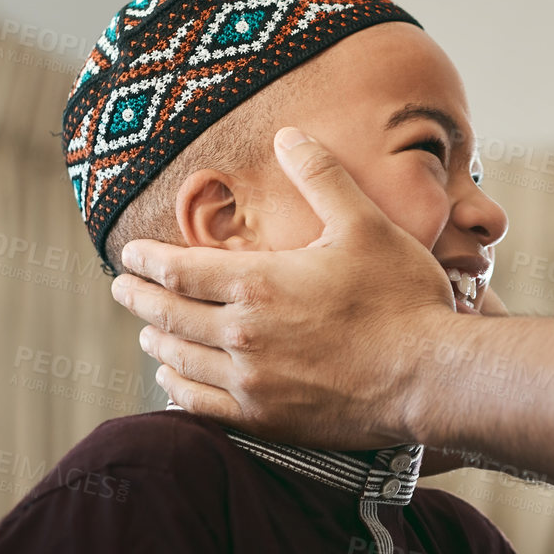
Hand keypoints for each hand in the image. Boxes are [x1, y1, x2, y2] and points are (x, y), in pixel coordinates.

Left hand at [111, 127, 457, 447]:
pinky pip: (202, 406)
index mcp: (258, 284)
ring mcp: (252, 381)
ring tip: (147, 333)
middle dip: (141, 299)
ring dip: (157, 343)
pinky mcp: (267, 418)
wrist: (430, 376)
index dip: (148, 260)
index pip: (179, 270)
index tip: (129, 254)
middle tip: (123, 288)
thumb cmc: (401, 296)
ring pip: (180, 361)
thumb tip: (288, 135)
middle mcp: (242, 335)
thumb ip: (321, 176)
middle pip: (169, 316)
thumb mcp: (364, 222)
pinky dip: (178, 391)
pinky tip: (174, 383)